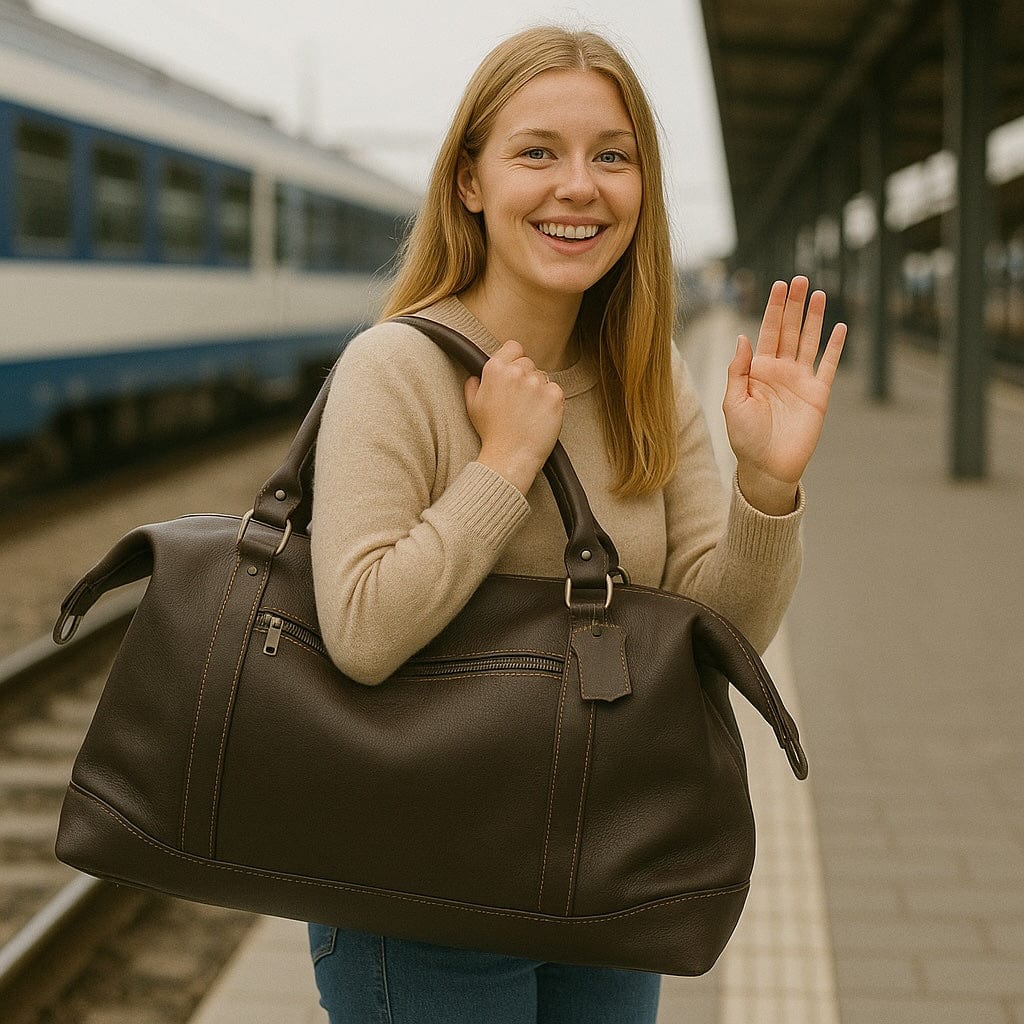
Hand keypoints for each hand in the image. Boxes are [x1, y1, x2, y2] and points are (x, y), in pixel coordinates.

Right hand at [465, 340, 564, 493]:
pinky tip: (540, 416)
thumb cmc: (492, 433)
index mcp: (495, 370)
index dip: (514, 359)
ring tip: (529, 412)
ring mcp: (537, 383)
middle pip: (529, 363)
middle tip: (520, 401)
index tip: (515, 373)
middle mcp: (516, 372)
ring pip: (543, 377)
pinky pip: (556, 390)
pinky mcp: (554, 396)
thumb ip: (474, 385)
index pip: (514, 347)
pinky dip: (551, 401)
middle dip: (526, 378)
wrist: (510, 456)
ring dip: (539, 390)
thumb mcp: (473, 407)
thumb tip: (476, 376)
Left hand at [723, 276, 845, 514]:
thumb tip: (743, 336)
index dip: (773, 308)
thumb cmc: (745, 437)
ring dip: (815, 318)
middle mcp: (781, 370)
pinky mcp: (819, 394)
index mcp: (758, 370)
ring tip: (819, 294)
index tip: (778, 285)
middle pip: (790, 330)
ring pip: (810, 341)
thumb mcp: (733, 402)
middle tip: (800, 279)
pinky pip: (828, 366)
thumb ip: (738, 369)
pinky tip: (840, 327)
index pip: (767, 331)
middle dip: (794, 305)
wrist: (767, 466)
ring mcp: (801, 380)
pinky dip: (835, 347)